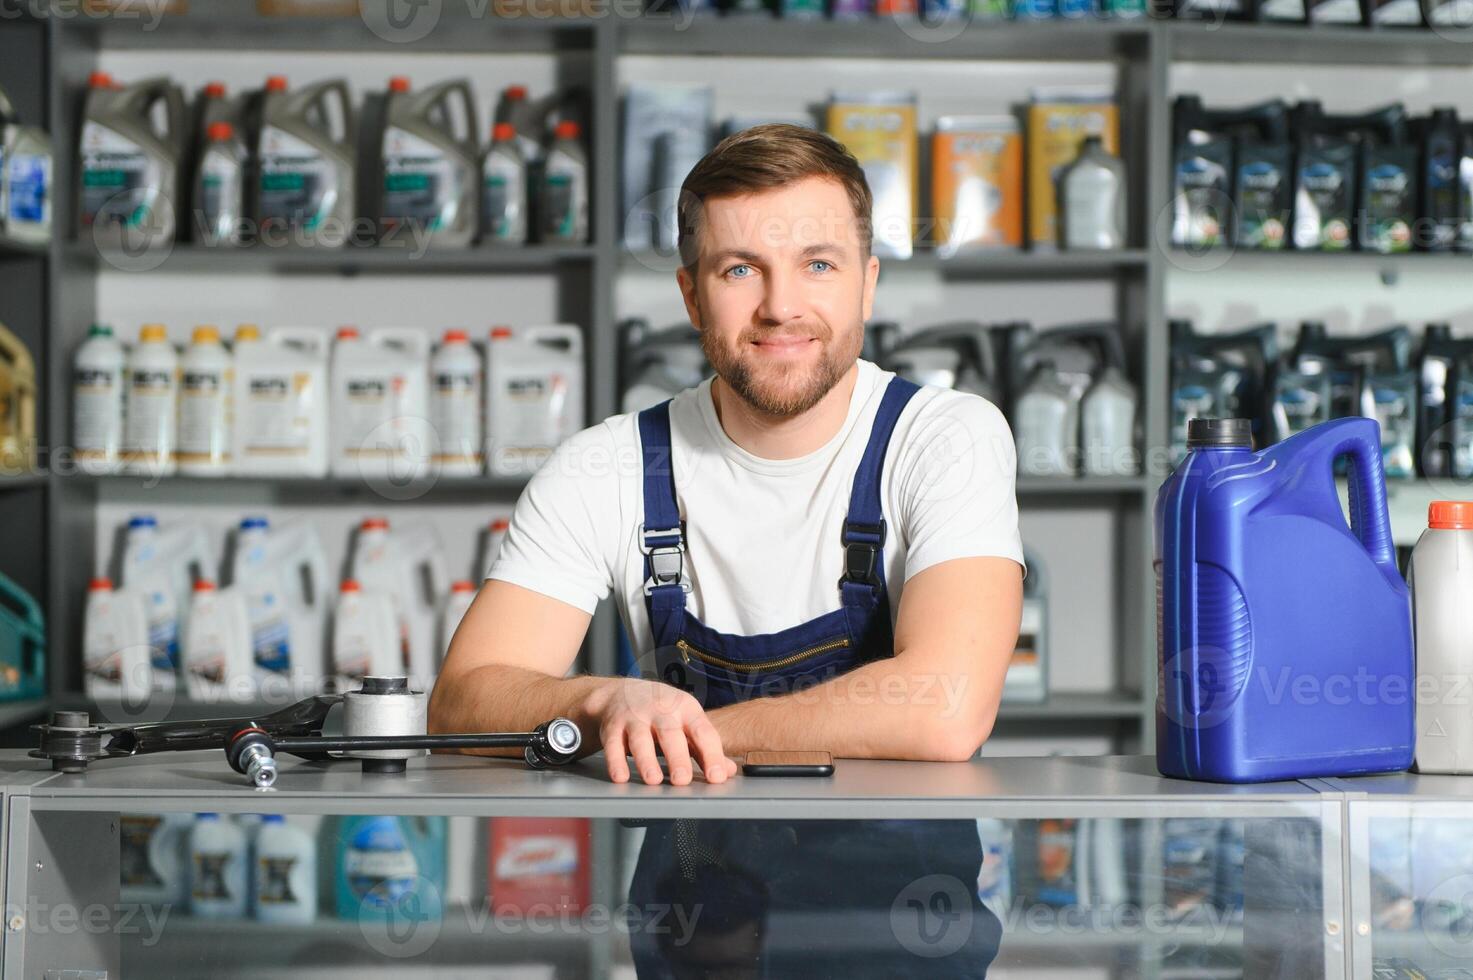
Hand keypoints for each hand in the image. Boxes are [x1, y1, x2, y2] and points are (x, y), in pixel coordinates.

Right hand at [585, 677, 738, 785]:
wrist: (622, 692)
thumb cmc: (662, 711)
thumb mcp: (687, 721)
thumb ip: (705, 748)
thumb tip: (730, 771)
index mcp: (687, 709)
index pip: (703, 732)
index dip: (712, 754)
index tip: (717, 777)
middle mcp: (661, 710)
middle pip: (670, 733)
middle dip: (677, 757)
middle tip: (682, 780)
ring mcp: (635, 716)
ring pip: (640, 739)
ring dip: (646, 760)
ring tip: (653, 780)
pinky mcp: (613, 726)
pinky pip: (613, 744)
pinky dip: (615, 761)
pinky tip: (620, 776)